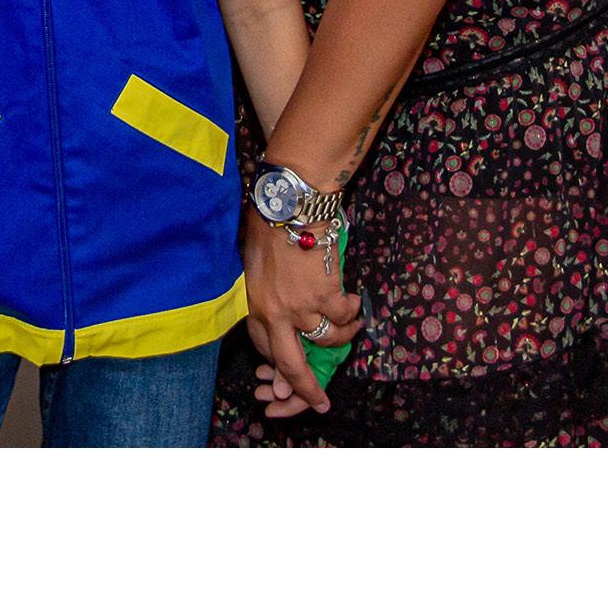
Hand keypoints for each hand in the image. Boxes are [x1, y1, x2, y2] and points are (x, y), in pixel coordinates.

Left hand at [242, 210, 360, 415]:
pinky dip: (352, 312)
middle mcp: (274, 314)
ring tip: (351, 323)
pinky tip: (353, 299)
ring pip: (327, 340)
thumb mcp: (255, 263)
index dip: (279, 364)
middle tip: (321, 403)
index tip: (288, 374)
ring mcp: (301, 308)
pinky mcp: (325, 297)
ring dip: (343, 335)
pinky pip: (344, 317)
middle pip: (291, 365)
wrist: (290, 203)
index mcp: (254, 305)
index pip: (264, 347)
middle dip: (306, 390)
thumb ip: (266, 292)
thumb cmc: (271, 224)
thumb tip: (283, 309)